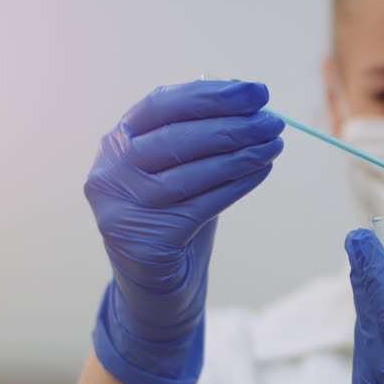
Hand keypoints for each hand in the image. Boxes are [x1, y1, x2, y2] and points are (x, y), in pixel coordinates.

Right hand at [87, 79, 283, 383]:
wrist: (157, 291)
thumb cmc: (174, 220)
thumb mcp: (181, 170)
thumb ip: (203, 137)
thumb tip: (250, 103)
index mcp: (115, 144)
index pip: (162, 105)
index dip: (210, 95)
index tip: (254, 91)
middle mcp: (108, 173)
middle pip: (176, 138)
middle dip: (232, 125)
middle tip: (273, 120)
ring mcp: (120, 209)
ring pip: (190, 172)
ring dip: (240, 154)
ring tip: (274, 143)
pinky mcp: (143, 242)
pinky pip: (201, 205)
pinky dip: (236, 184)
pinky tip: (261, 171)